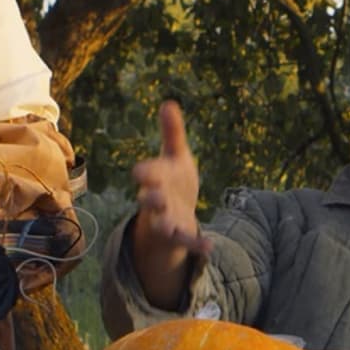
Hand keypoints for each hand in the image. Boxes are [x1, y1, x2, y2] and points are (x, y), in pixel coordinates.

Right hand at [131, 101, 210, 255]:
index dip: (145, 173)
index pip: (148, 174)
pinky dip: (196, 244)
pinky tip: (210, 246)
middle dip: (151, 199)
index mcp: (155, 179)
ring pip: (162, 223)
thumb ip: (172, 133)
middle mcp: (156, 200)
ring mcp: (166, 220)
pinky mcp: (179, 235)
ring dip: (165, 224)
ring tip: (169, 226)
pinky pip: (186, 241)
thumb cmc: (172, 180)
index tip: (140, 172)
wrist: (174, 214)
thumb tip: (168, 103)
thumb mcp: (175, 156)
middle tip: (154, 196)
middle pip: (150, 200)